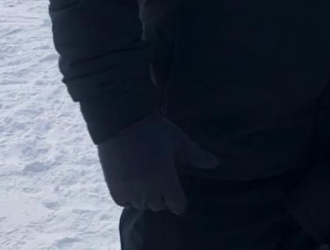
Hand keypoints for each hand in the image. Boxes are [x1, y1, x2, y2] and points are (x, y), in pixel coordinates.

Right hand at [91, 111, 217, 213]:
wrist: (121, 122)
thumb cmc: (154, 130)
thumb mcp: (178, 140)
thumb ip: (196, 155)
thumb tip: (216, 163)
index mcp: (166, 180)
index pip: (177, 206)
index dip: (179, 199)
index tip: (176, 190)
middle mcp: (148, 191)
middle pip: (159, 205)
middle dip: (161, 195)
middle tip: (159, 177)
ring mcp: (130, 191)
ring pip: (141, 204)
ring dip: (145, 195)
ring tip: (145, 177)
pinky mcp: (114, 188)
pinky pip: (124, 202)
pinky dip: (128, 196)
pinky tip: (131, 181)